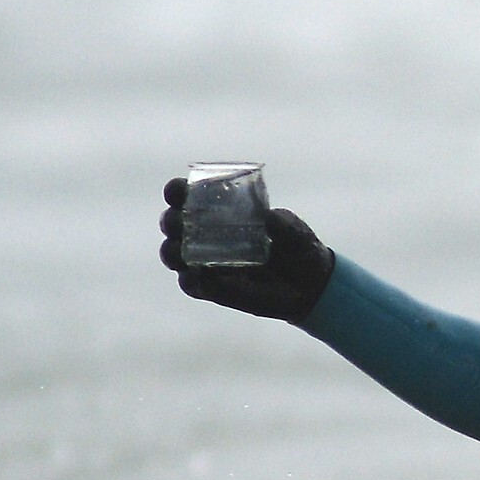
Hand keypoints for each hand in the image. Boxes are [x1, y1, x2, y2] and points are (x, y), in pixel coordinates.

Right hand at [160, 177, 334, 323]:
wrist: (308, 284)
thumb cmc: (296, 247)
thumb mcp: (294, 231)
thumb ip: (282, 223)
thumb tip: (268, 219)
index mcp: (220, 210)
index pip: (188, 195)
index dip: (177, 191)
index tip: (177, 190)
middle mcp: (205, 234)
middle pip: (173, 223)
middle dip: (170, 221)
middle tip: (180, 222)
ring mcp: (206, 262)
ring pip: (174, 254)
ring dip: (172, 251)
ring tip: (181, 252)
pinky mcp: (212, 289)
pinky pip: (191, 285)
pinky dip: (190, 281)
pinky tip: (197, 277)